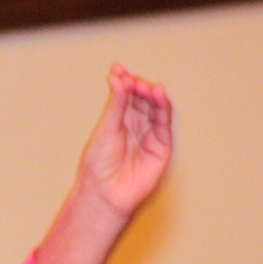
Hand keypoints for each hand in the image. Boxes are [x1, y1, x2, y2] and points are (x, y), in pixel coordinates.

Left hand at [35, 64, 171, 263]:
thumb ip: (116, 103)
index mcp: (118, 121)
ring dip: (151, 95)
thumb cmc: (98, 165)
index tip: (117, 69)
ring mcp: (149, 137)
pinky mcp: (161, 148)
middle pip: (141, 100)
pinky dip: (163, 108)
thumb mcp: (105, 128)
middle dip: (138, 87)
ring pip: (154, 109)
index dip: (123, 82)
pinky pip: (164, 124)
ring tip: (144, 86)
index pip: (125, 96)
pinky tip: (157, 95)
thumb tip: (117, 76)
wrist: (104, 194)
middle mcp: (135, 127)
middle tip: (130, 80)